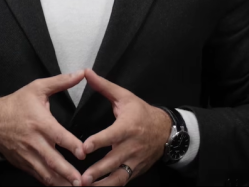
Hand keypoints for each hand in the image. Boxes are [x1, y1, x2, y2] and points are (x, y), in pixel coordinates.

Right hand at [0, 70, 86, 185]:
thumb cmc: (17, 103)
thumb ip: (61, 82)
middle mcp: (34, 141)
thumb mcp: (37, 88)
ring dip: (60, 182)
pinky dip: (49, 183)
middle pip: (52, 159)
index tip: (83, 152)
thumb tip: (81, 73)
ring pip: (45, 172)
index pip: (57, 135)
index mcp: (40, 122)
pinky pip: (38, 176)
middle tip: (81, 181)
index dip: (70, 144)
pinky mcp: (24, 163)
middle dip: (67, 172)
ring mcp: (28, 155)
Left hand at [80, 69, 171, 185]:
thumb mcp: (125, 97)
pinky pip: (122, 181)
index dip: (98, 142)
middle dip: (98, 171)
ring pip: (118, 176)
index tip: (84, 147)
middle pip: (113, 161)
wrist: (166, 131)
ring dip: (103, 184)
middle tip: (83, 178)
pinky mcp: (134, 171)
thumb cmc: (141, 112)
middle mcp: (131, 146)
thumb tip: (87, 73)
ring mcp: (134, 161)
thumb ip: (104, 86)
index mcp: (127, 127)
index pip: (112, 135)